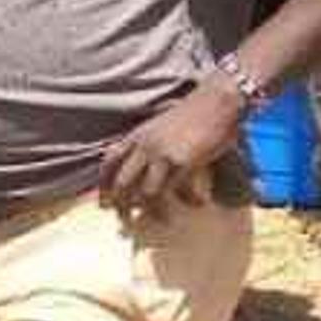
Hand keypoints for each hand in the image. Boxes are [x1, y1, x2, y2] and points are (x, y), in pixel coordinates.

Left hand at [98, 82, 246, 212]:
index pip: (109, 161)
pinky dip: (188, 200)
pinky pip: (178, 190)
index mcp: (137, 135)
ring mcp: (162, 154)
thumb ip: (151, 147)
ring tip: (165, 220)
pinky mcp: (183, 162)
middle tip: (125, 220)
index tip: (103, 202)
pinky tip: (197, 203)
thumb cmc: (194, 114)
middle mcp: (144, 145)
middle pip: (122, 182)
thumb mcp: (162, 127)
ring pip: (146, 192)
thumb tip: (148, 174)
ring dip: (154, 210)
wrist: (216, 100)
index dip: (103, 184)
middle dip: (120, 204)